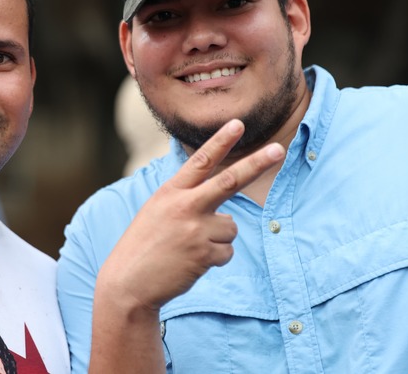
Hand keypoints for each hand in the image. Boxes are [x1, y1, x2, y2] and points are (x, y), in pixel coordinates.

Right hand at [96, 119, 285, 311]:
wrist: (128, 283)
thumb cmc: (144, 246)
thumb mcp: (156, 211)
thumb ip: (186, 202)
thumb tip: (225, 211)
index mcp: (170, 192)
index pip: (200, 161)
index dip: (220, 141)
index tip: (237, 123)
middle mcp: (184, 206)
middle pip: (229, 181)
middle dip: (256, 163)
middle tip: (278, 149)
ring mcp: (195, 230)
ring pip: (231, 226)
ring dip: (218, 238)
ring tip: (190, 248)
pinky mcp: (203, 255)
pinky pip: (227, 252)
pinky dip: (215, 259)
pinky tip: (191, 263)